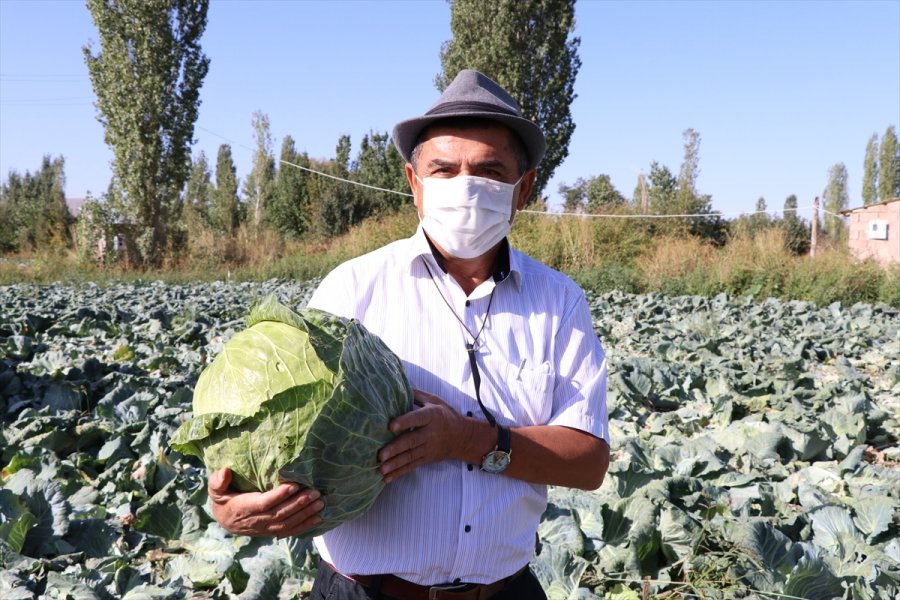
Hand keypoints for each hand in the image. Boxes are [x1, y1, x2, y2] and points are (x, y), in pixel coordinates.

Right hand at [208, 468, 323, 536]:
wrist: (224, 521)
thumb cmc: (223, 499)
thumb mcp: (216, 489)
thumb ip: (218, 481)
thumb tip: (224, 471)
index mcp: (243, 508)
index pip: (264, 503)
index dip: (279, 496)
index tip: (294, 485)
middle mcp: (255, 521)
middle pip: (280, 513)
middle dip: (299, 504)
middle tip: (315, 492)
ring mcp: (265, 528)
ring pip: (287, 523)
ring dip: (305, 514)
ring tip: (320, 503)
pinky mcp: (271, 531)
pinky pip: (289, 531)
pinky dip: (304, 526)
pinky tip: (318, 518)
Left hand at [377, 389, 471, 482]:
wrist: (463, 437)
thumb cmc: (446, 415)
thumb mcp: (434, 400)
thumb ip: (416, 394)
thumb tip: (398, 385)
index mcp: (432, 416)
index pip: (417, 418)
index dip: (404, 422)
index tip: (390, 425)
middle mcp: (430, 433)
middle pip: (411, 441)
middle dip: (395, 449)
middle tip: (380, 455)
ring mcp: (428, 448)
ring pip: (410, 456)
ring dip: (394, 464)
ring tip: (380, 469)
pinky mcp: (426, 458)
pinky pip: (412, 466)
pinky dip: (399, 473)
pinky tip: (387, 478)